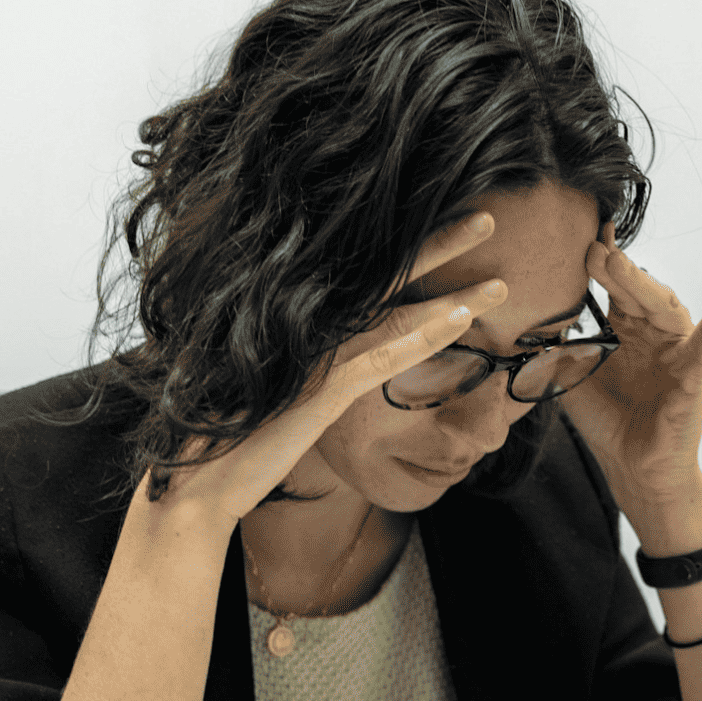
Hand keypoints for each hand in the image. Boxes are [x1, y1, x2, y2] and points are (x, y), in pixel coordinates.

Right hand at [144, 211, 509, 522]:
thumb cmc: (235, 438)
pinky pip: (381, 359)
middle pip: (386, 276)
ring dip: (453, 296)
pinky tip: (462, 322)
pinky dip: (423, 338)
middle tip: (487, 219)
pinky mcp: (318, 393)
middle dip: (440, 245)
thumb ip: (308, 368)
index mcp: (304, 325)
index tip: (449, 226)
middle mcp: (310, 330)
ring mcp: (315, 357)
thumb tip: (333, 359)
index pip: (368, 277)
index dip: (410, 249)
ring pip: (396, 314)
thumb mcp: (279, 393)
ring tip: (502, 282)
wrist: (199, 481)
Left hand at [562, 220, 701, 492]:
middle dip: (613, 268)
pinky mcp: (695, 370)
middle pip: (635, 290)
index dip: (600, 262)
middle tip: (590, 247)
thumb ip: (554, 349)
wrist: (630, 467)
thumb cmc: (607, 423)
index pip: (612, 286)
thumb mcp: (570, 379)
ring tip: (618, 261)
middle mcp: (652, 332)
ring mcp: (676, 349)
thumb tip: (527, 318)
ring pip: (663, 305)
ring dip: (641, 281)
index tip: (580, 235)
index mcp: (624, 330)